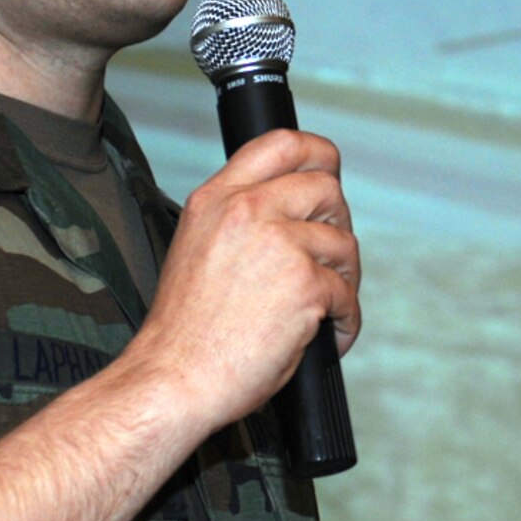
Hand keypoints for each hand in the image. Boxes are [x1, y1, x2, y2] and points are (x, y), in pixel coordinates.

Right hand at [128, 127, 358, 430]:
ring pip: (344, 242)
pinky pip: (347, 294)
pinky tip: (326, 336)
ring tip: (325, 307)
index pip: (282, 143)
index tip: (328, 171)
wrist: (173, 377)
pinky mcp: (306, 285)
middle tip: (328, 257)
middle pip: (326, 188)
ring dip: (344, 277)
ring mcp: (280, 245)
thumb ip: (240, 220)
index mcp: (218, 198)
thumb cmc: (185, 330)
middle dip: (337, 222)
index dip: (317, 153)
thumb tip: (291, 214)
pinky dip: (345, 320)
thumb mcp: (197, 246)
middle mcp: (248, 211)